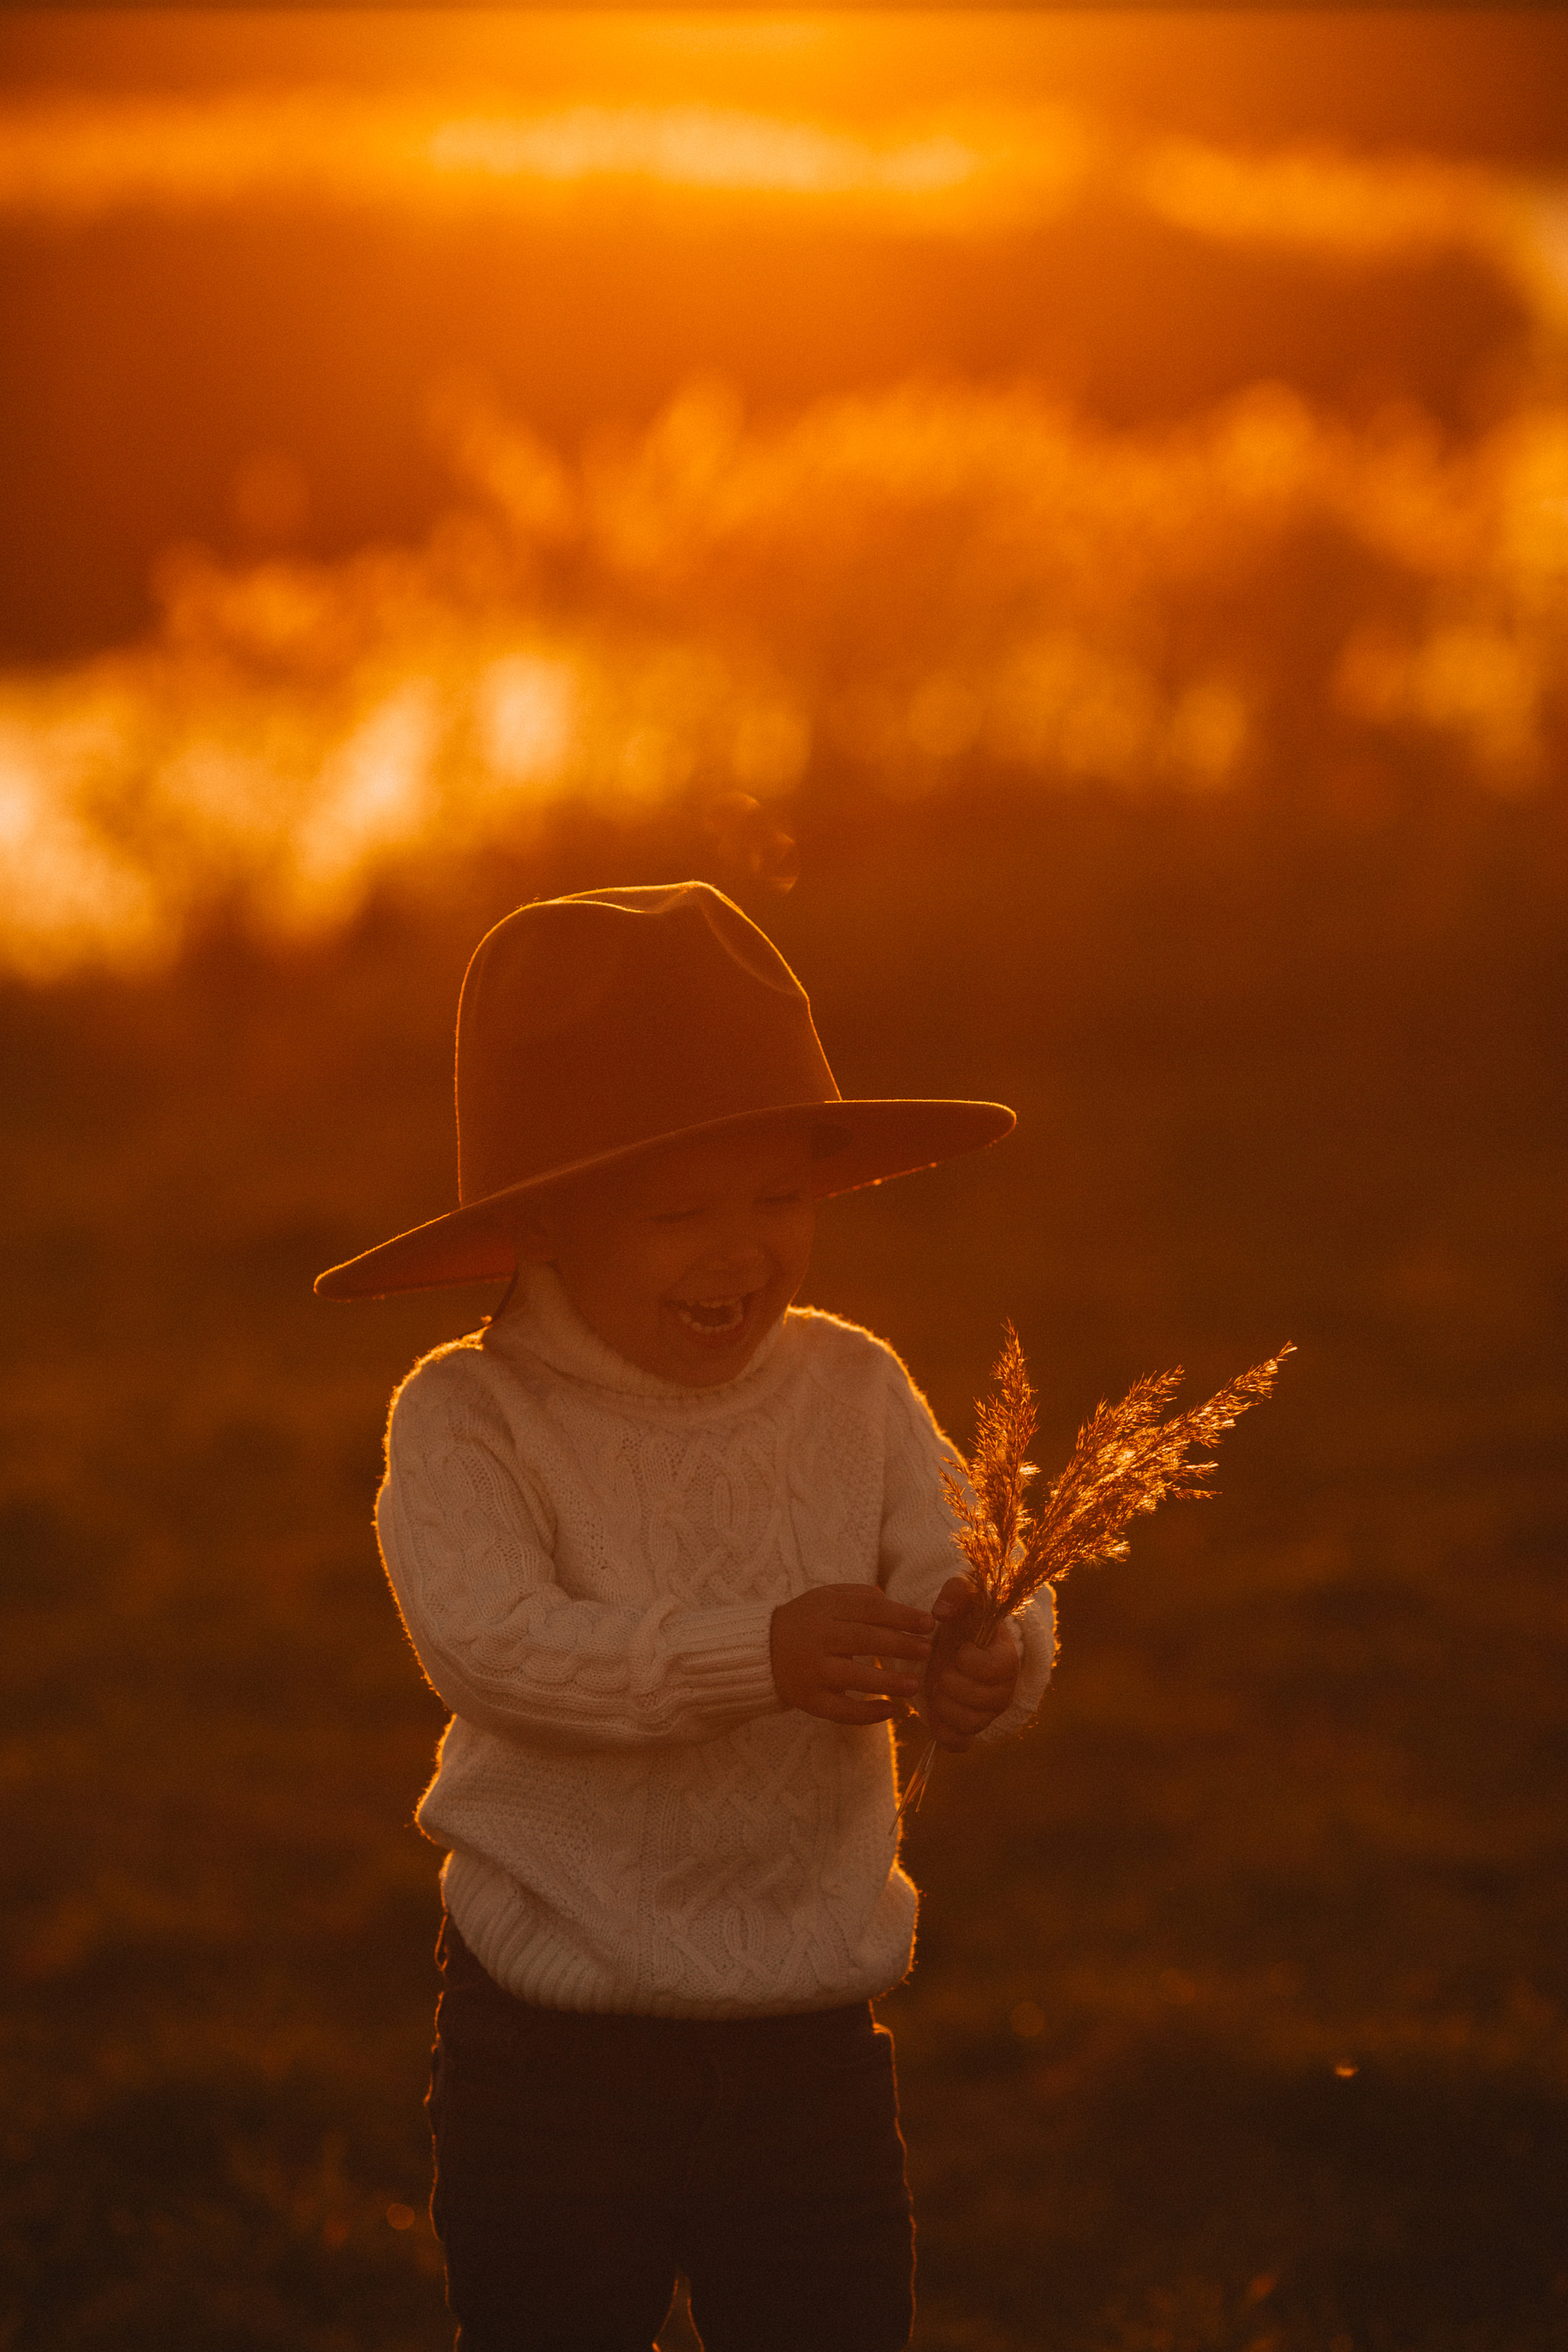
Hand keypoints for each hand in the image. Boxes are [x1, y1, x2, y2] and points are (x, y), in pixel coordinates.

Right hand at [770, 1584, 935, 1724]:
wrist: (759, 1652)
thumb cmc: (804, 1621)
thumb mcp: (825, 1598)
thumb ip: (859, 1596)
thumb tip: (896, 1605)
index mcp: (824, 1608)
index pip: (868, 1609)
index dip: (901, 1615)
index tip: (928, 1623)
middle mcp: (817, 1638)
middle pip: (863, 1640)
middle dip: (899, 1645)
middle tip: (927, 1650)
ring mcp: (812, 1671)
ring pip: (853, 1677)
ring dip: (887, 1682)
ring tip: (915, 1684)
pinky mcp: (808, 1700)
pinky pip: (840, 1710)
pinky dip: (866, 1714)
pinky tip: (891, 1711)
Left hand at [922, 1574, 1020, 1751]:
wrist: (959, 1641)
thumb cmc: (964, 1618)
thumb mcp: (963, 1596)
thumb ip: (955, 1593)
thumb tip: (941, 1612)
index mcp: (1007, 1658)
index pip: (994, 1669)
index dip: (970, 1660)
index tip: (960, 1649)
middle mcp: (1003, 1690)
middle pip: (979, 1702)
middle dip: (950, 1683)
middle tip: (944, 1669)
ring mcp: (988, 1713)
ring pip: (968, 1725)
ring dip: (943, 1706)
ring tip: (937, 1686)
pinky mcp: (971, 1729)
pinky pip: (959, 1743)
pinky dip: (942, 1732)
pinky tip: (934, 1712)